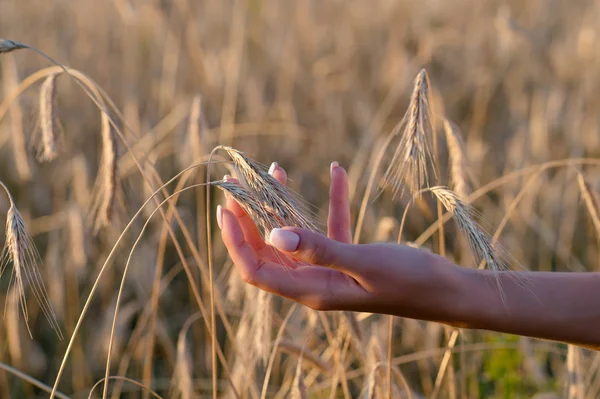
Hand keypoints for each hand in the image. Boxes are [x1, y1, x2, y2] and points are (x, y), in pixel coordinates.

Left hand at [217, 162, 459, 319]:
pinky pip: (331, 228)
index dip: (237, 241)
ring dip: (285, 206)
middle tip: (241, 185)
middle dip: (252, 218)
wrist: (448, 291)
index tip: (227, 208)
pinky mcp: (349, 258)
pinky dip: (332, 202)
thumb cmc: (410, 281)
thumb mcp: (364, 263)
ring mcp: (331, 270)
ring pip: (295, 238)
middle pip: (269, 251)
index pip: (257, 270)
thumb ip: (320, 250)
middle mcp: (314, 282)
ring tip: (276, 171)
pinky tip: (337, 172)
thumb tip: (276, 235)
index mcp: (312, 290)